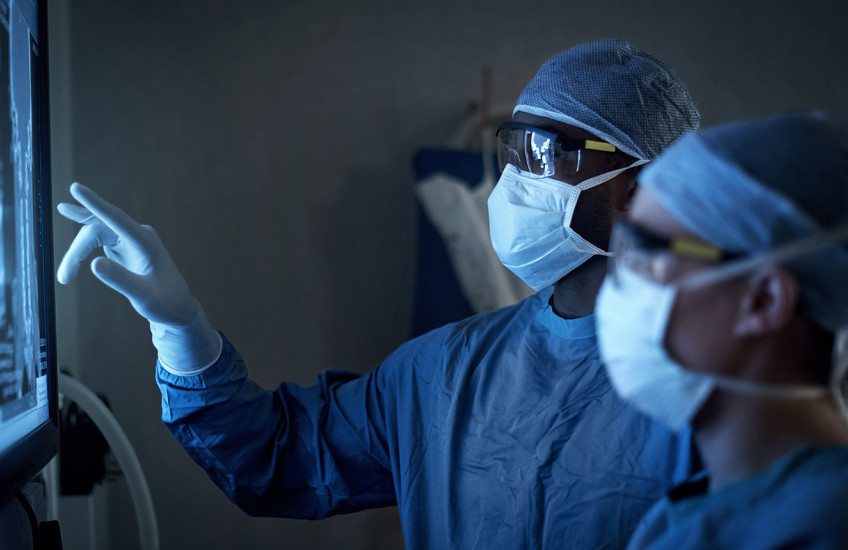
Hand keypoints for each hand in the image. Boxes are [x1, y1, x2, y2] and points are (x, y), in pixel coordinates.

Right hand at [57, 183, 220, 372]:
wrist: (178, 309)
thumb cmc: (165, 303)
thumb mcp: (144, 297)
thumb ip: (121, 280)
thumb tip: (94, 263)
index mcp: (145, 242)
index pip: (115, 218)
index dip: (94, 203)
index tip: (75, 187)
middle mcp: (138, 235)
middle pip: (98, 230)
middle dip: (77, 251)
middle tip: (64, 277)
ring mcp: (131, 238)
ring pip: (95, 235)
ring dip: (78, 253)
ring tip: (65, 277)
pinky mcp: (126, 245)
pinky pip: (99, 239)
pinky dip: (83, 249)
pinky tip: (71, 234)